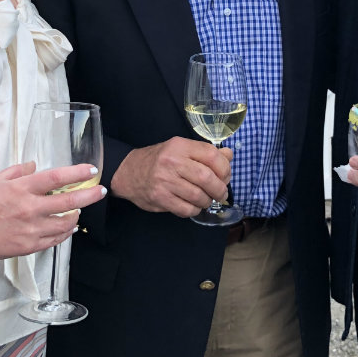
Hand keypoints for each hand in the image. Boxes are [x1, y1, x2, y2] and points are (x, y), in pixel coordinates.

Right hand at [0, 161, 105, 259]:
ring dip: (76, 215)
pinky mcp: (29, 246)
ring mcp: (31, 229)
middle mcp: (29, 209)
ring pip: (65, 223)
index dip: (76, 173)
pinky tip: (68, 226)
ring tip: (79, 210)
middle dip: (89, 195)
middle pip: (68, 201)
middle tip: (100, 191)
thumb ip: (19, 171)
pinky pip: (55, 239)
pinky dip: (65, 232)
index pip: (56, 178)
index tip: (90, 170)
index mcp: (22, 189)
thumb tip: (35, 166)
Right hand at [110, 137, 232, 216]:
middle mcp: (172, 162)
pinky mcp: (160, 198)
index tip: (226, 176)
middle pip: (207, 177)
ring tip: (206, 199)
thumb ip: (205, 153)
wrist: (128, 172)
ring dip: (207, 201)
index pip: (211, 155)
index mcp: (180, 146)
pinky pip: (186, 209)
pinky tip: (193, 205)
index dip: (224, 168)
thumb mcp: (181, 149)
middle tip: (221, 193)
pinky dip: (195, 210)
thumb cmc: (159, 160)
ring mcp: (165, 181)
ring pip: (198, 196)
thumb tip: (229, 156)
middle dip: (220, 189)